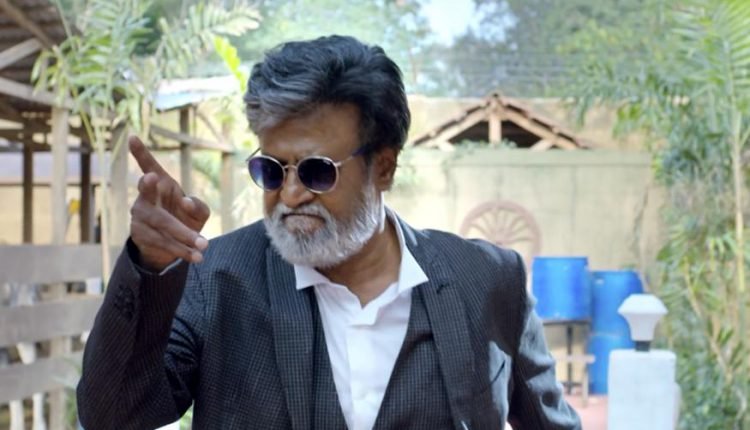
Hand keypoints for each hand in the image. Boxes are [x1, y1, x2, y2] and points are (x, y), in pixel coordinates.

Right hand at [128, 136, 209, 270]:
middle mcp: (145, 198)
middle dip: (150, 187)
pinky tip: (196, 257)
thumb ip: (198, 205)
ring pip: (160, 223)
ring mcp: (140, 216)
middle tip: (153, 177)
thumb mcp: (198, 211)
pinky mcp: (141, 235)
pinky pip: (161, 242)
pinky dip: (181, 250)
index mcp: (161, 184)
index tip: (132, 137)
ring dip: (183, 236)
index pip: (148, 166)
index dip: (140, 153)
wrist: (173, 244)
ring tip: (204, 245)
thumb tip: (185, 202)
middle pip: (147, 194)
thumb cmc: (186, 218)